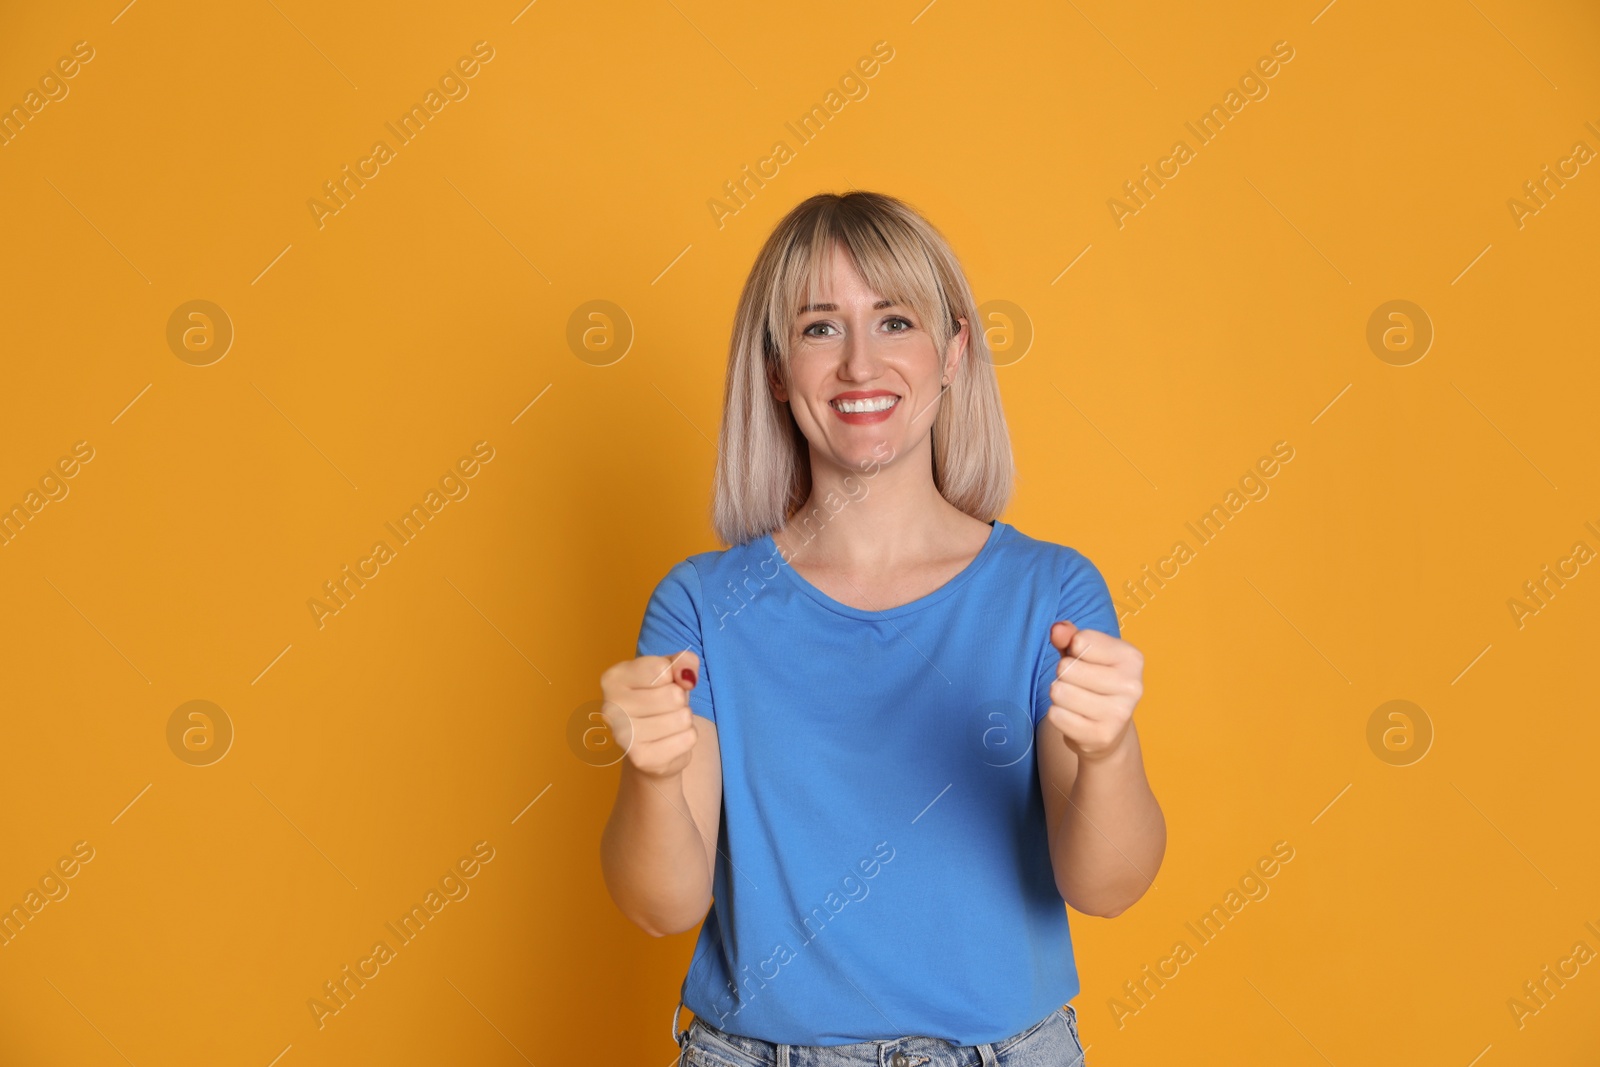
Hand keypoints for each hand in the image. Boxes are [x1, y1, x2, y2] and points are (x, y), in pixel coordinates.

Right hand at [598, 650, 700, 778]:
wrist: (653, 743)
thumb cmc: (660, 698)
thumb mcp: (672, 670)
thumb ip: (684, 660)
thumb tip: (687, 676)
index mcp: (613, 679)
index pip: (661, 668)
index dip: (673, 675)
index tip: (663, 682)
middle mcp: (611, 708)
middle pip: (674, 695)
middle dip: (680, 700)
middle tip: (666, 707)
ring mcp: (623, 736)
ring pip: (682, 718)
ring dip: (684, 719)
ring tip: (668, 722)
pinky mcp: (641, 758)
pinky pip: (687, 739)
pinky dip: (686, 738)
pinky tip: (669, 740)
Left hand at [1043, 621, 1143, 762]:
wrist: (1108, 730)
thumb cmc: (1093, 682)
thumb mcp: (1084, 654)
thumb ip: (1069, 636)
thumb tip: (1057, 629)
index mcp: (1132, 658)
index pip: (1081, 641)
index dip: (1072, 650)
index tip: (1085, 661)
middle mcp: (1132, 685)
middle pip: (1066, 667)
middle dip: (1063, 675)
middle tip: (1079, 685)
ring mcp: (1120, 713)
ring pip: (1059, 692)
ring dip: (1059, 696)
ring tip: (1076, 701)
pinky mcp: (1102, 736)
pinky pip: (1056, 716)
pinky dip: (1058, 715)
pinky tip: (1075, 718)